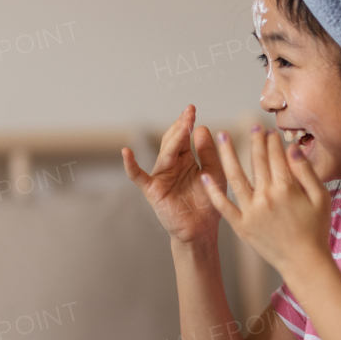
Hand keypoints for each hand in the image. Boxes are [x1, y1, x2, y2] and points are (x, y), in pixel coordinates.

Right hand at [123, 105, 226, 245]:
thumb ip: (208, 152)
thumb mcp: (214, 173)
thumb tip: (201, 127)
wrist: (201, 230)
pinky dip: (131, 165)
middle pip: (172, 141)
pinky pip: (138, 176)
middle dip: (181, 126)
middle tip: (189, 112)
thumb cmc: (208, 203)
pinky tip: (126, 152)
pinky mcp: (153, 190)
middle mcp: (171, 165)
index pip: (184, 137)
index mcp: (186, 159)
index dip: (187, 123)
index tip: (192, 109)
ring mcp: (160, 176)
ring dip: (173, 139)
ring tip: (182, 126)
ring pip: (164, 153)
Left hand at [200, 126, 331, 275]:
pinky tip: (205, 176)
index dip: (272, 142)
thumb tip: (292, 148)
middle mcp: (266, 198)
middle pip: (258, 162)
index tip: (269, 131)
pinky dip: (213, 192)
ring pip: (236, 177)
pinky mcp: (241, 226)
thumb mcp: (321, 198)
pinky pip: (223, 206)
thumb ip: (306, 172)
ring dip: (227, 154)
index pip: (277, 157)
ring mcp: (251, 212)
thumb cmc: (316, 230)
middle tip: (252, 127)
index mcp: (287, 189)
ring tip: (221, 135)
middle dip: (255, 141)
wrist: (304, 263)